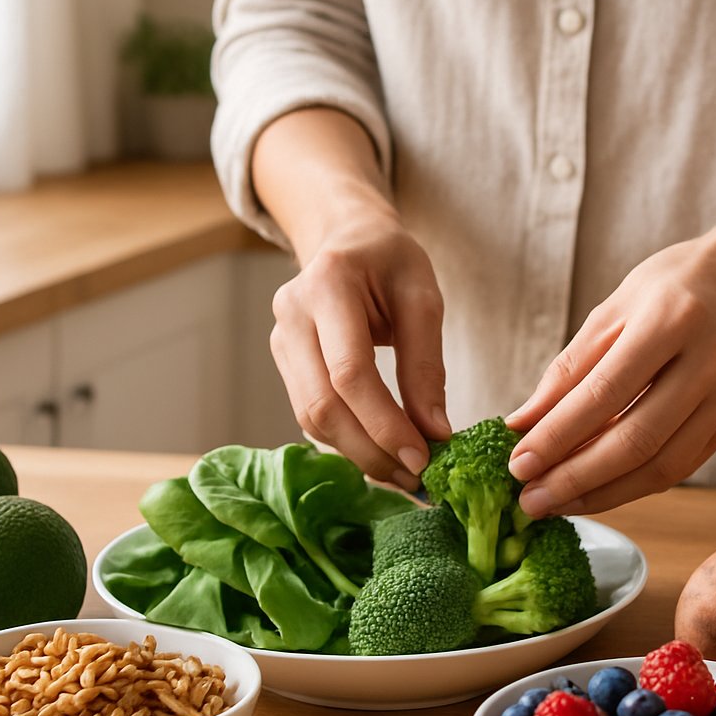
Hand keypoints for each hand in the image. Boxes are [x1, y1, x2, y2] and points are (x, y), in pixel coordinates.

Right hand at [270, 216, 450, 489]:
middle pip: (322, 404)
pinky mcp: (284, 362)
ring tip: (404, 474)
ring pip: (311, 417)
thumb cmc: (389, 260)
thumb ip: (426, 364)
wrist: (345, 237)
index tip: (422, 458)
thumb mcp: (423, 296)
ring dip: (358, 454)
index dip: (383, 423)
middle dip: (370, 450)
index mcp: (328, 285)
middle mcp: (292, 314)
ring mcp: (280, 340)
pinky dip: (346, 441)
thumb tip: (435, 433)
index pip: (349, 372)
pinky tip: (380, 454)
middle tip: (416, 478)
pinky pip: (310, 414)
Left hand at [505, 226, 715, 515]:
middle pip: (637, 440)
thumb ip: (568, 370)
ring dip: (604, 494)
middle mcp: (709, 361)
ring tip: (557, 504)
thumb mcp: (611, 311)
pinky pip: (681, 466)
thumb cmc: (669, 288)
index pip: (605, 393)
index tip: (518, 465)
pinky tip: (596, 491)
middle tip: (531, 501)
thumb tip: (523, 424)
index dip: (558, 435)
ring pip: (663, 466)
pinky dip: (634, 485)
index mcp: (671, 321)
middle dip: (576, 478)